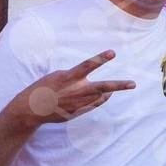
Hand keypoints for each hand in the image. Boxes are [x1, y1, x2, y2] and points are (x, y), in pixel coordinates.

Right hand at [16, 50, 134, 125]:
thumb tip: (91, 82)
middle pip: (102, 86)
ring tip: (121, 86)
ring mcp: (77, 103)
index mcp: (68, 77)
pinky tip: (107, 95)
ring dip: (111, 91)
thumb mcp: (58, 76)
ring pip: (100, 96)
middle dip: (119, 85)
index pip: (88, 65)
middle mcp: (75, 90)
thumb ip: (76, 77)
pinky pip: (94, 104)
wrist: (31, 108)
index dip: (101, 58)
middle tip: (133, 84)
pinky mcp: (76, 112)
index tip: (113, 52)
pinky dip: (102, 99)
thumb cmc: (44, 87)